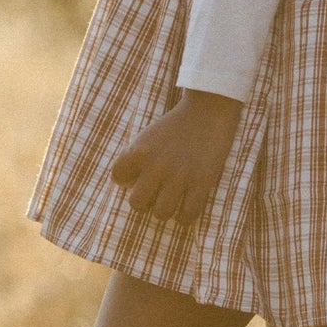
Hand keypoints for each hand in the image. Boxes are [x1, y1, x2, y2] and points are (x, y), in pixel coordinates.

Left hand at [110, 89, 244, 225]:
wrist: (209, 109)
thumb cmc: (176, 125)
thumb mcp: (148, 136)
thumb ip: (134, 157)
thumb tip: (126, 186)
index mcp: (139, 151)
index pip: (118, 177)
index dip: (127, 179)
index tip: (139, 176)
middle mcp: (156, 165)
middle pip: (137, 203)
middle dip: (145, 201)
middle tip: (156, 193)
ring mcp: (179, 175)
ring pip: (161, 213)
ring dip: (165, 210)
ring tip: (173, 201)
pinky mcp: (202, 182)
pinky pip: (188, 215)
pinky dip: (185, 217)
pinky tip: (187, 207)